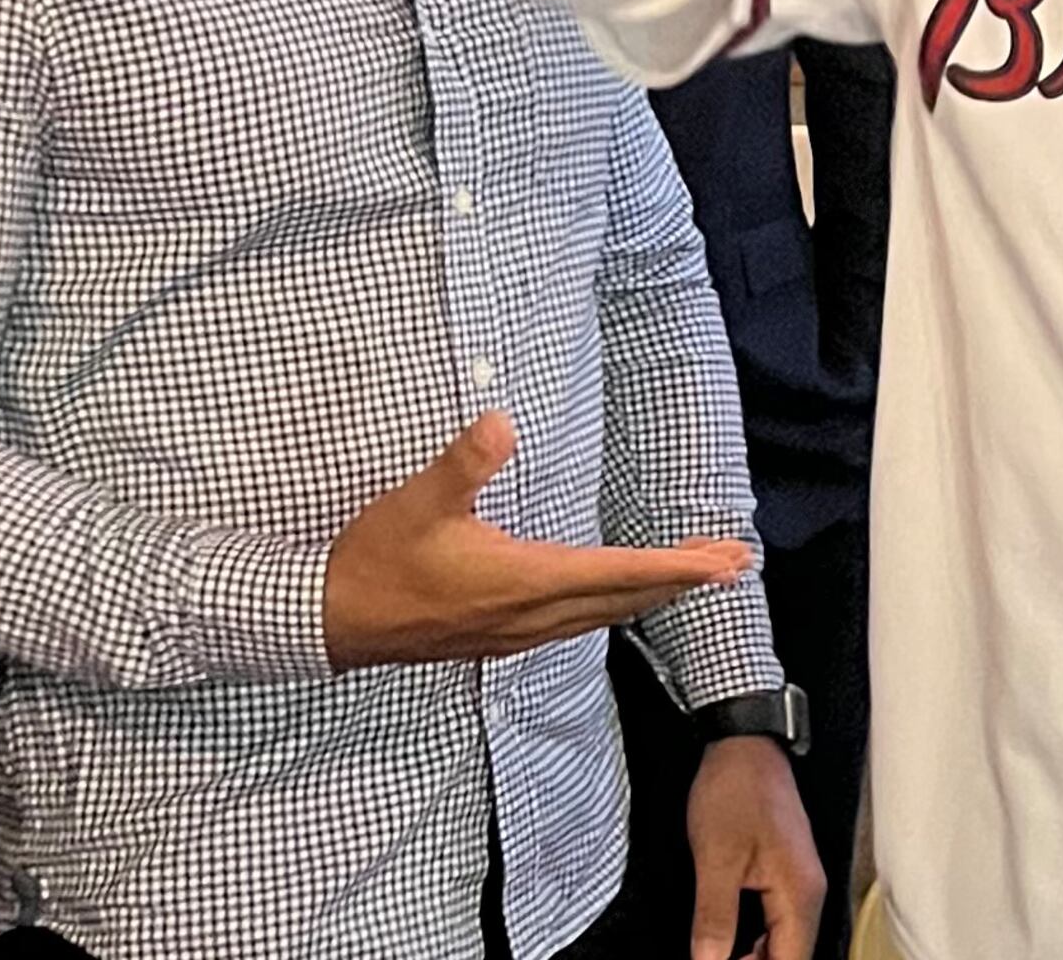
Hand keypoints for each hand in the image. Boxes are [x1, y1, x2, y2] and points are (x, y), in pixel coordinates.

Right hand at [321, 414, 752, 668]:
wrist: (329, 621)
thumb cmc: (374, 561)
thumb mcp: (417, 501)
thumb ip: (464, 462)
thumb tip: (501, 423)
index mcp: (522, 581)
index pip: (618, 574)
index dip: (676, 568)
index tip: (723, 564)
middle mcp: (529, 616)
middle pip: (624, 600)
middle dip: (681, 581)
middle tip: (733, 564)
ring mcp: (514, 633)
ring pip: (602, 616)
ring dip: (650, 596)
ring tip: (689, 578)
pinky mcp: (498, 638)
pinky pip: (574, 624)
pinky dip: (612, 607)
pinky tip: (614, 599)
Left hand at [689, 733, 825, 959]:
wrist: (745, 744)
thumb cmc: (734, 792)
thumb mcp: (715, 859)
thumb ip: (715, 919)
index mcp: (799, 894)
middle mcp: (808, 893)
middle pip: (790, 955)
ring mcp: (800, 883)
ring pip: (784, 942)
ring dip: (754, 957)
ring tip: (716, 954)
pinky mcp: (787, 874)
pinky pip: (777, 922)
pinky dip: (755, 940)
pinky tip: (728, 941)